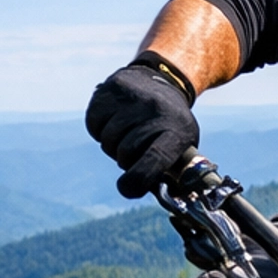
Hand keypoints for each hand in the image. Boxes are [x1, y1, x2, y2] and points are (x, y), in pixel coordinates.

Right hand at [85, 57, 198, 197]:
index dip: (139, 178)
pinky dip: (99, 130)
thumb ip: (169, 174)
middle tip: (134, 150)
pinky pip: (94, 125)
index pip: (155, 159)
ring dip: (112, 145)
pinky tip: (114, 120)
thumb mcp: (183, 146)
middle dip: (125, 159)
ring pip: (107, 141)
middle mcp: (155, 110)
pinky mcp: (111, 88)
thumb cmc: (171, 125)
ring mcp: (133, 97)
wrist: (164, 78)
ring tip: (126, 132)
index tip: (128, 188)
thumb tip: (158, 198)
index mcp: (176, 130)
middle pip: (125, 153)